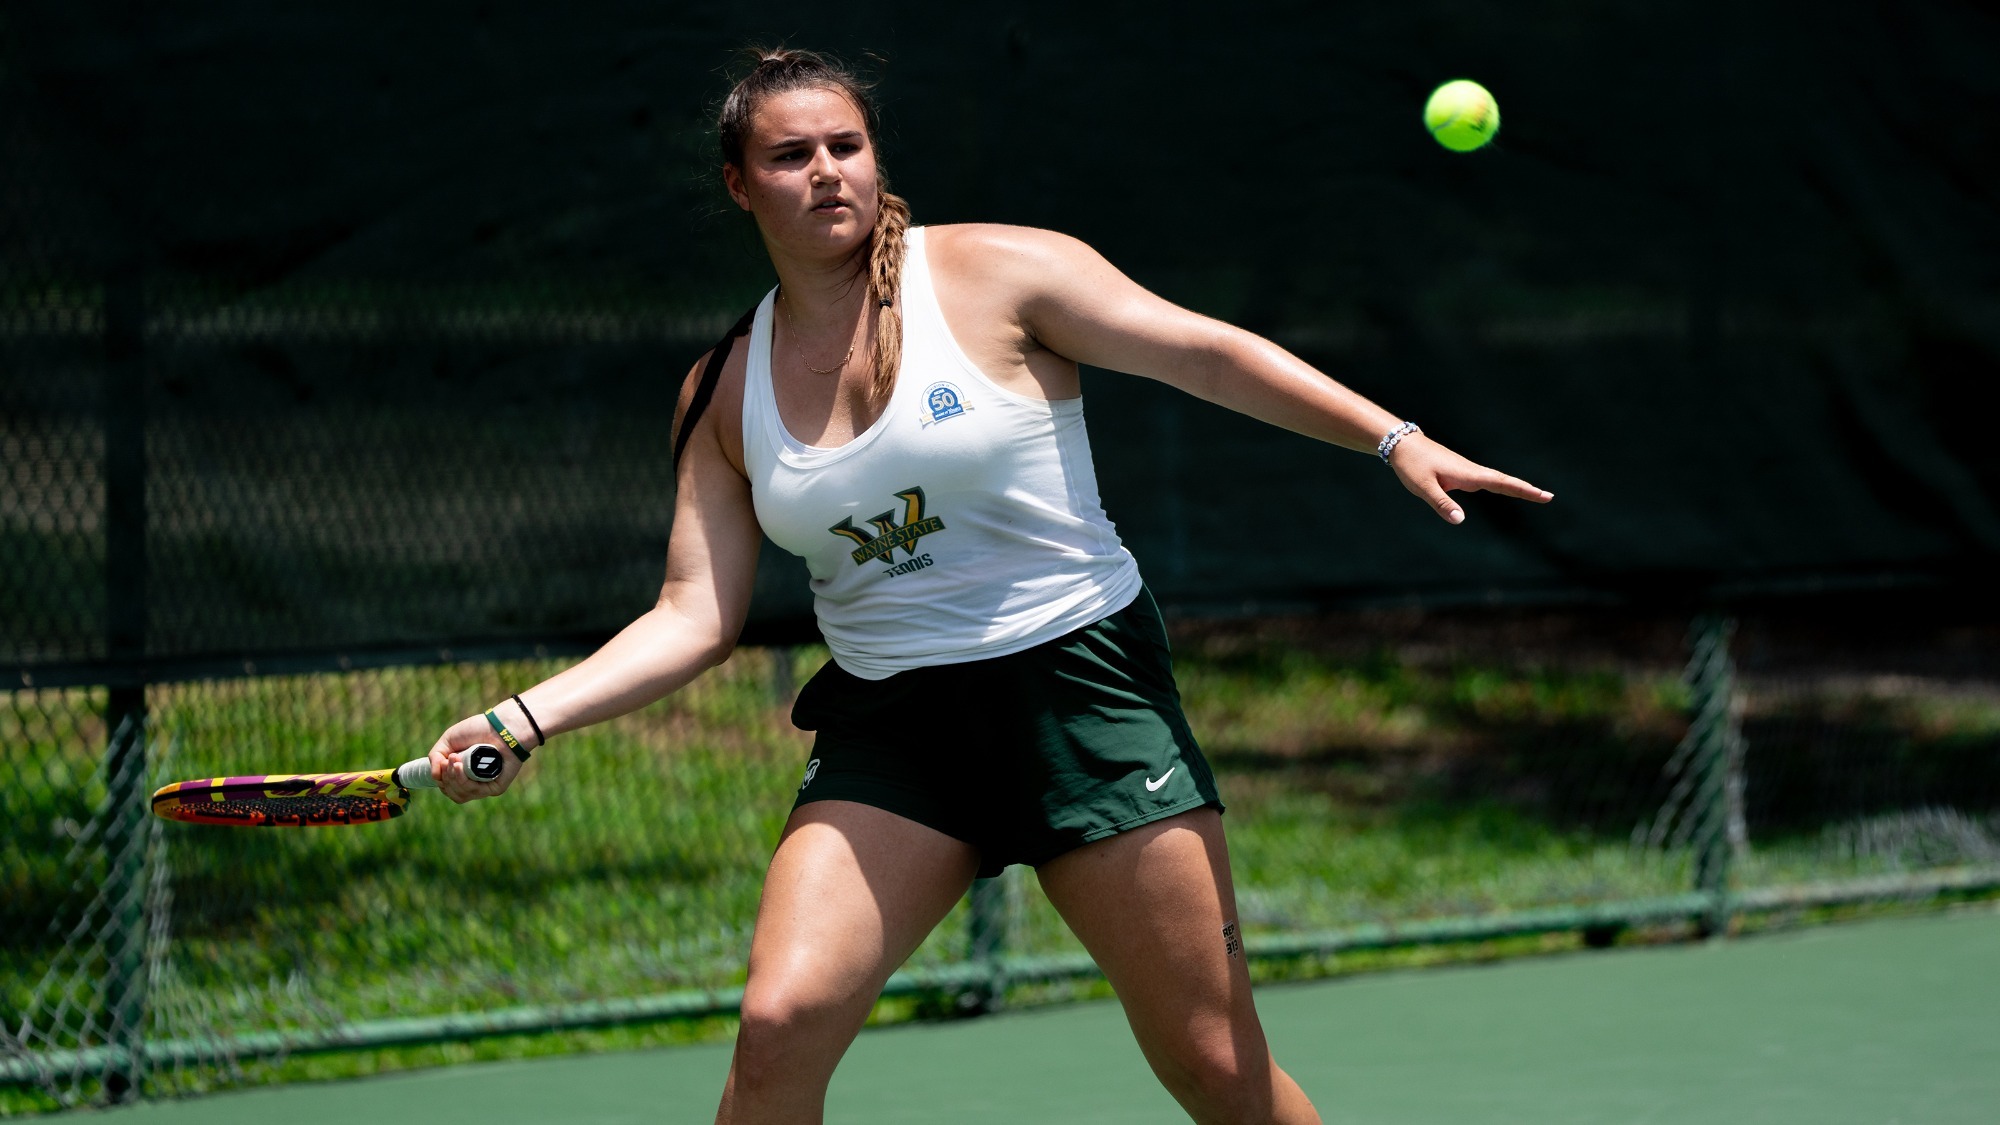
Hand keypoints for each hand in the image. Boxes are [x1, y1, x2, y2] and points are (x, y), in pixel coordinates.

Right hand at [426, 713, 526, 802]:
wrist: (500, 726)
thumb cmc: (477, 730)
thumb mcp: (448, 741)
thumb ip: (435, 758)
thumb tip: (434, 777)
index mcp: (463, 773)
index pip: (447, 787)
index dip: (441, 779)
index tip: (443, 761)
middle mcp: (474, 782)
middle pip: (452, 792)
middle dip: (446, 777)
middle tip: (451, 759)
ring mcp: (484, 786)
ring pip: (460, 795)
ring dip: (453, 778)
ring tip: (455, 761)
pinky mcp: (495, 787)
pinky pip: (474, 792)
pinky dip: (463, 781)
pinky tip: (461, 767)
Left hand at [1387, 433, 1552, 523]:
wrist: (1402, 444)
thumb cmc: (1412, 465)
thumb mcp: (1423, 487)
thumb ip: (1441, 503)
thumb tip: (1461, 520)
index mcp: (1467, 474)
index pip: (1501, 483)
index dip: (1523, 490)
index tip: (1544, 495)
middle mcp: (1471, 471)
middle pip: (1504, 481)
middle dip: (1526, 490)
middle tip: (1548, 497)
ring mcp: (1467, 471)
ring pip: (1496, 480)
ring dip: (1516, 486)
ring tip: (1535, 494)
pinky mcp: (1460, 472)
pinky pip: (1486, 480)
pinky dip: (1502, 484)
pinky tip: (1507, 488)